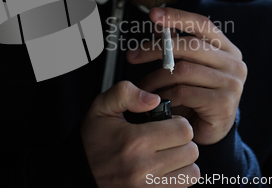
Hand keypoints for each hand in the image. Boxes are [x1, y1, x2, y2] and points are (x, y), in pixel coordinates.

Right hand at [81, 81, 199, 186]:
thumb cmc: (92, 140)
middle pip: (191, 151)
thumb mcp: (102, 107)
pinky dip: (177, 178)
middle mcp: (143, 168)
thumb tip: (154, 99)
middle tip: (166, 138)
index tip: (166, 123)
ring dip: (183, 161)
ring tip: (167, 154)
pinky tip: (162, 169)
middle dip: (182, 141)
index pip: (183, 130)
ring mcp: (148, 187)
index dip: (177, 121)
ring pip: (192, 172)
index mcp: (134, 141)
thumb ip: (126, 93)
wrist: (79, 172)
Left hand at [127, 7, 246, 145]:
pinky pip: (184, 92)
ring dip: (156, 77)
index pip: (202, 24)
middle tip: (133, 55)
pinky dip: (165, 95)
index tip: (154, 14)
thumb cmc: (195, 97)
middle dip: (155, 48)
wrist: (206, 133)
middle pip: (190, 46)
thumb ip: (174, 45)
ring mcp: (232, 84)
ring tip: (144, 86)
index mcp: (226, 49)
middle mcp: (234, 64)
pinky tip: (158, 100)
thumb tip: (157, 24)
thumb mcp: (184, 67)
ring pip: (183, 70)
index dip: (177, 17)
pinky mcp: (224, 104)